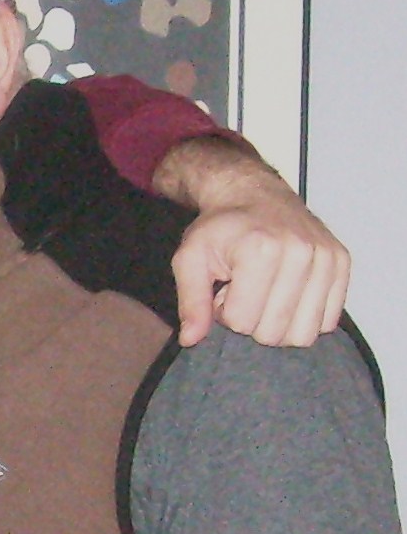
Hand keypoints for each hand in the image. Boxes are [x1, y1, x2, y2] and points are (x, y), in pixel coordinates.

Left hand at [172, 193, 348, 349]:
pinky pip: (328, 320)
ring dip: (279, 322)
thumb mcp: (190, 259)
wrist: (253, 194)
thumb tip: (191, 339)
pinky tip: (288, 294)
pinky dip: (304, 317)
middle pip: (273, 332)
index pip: (242, 322)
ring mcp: (326, 258)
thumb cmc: (221, 228)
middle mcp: (301, 253)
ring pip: (303, 333)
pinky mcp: (342, 263)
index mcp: (261, 251)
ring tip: (267, 293)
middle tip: (246, 292)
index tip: (225, 292)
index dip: (226, 314)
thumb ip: (190, 301)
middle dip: (252, 320)